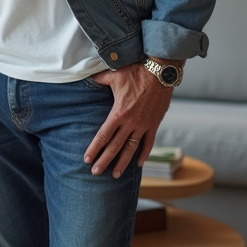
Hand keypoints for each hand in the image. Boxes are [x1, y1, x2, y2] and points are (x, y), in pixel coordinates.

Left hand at [85, 60, 176, 177]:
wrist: (160, 72)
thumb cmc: (135, 72)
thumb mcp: (113, 75)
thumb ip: (99, 79)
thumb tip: (86, 77)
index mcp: (118, 113)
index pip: (103, 135)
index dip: (94, 148)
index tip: (87, 159)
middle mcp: (130, 122)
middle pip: (115, 147)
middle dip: (104, 161)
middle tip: (95, 173)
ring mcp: (144, 125)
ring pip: (131, 149)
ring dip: (123, 163)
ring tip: (115, 174)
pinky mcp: (154, 124)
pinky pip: (149, 143)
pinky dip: (143, 154)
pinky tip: (138, 163)